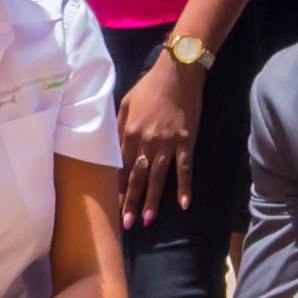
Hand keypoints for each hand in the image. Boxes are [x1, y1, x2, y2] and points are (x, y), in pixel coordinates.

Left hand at [117, 50, 203, 224]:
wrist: (178, 72)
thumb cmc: (149, 86)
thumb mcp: (125, 103)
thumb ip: (118, 126)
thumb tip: (111, 147)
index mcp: (129, 133)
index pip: (121, 167)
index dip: (117, 187)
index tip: (113, 205)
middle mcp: (146, 142)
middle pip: (137, 178)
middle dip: (131, 202)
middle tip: (126, 224)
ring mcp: (167, 144)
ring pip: (157, 178)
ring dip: (152, 201)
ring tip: (147, 221)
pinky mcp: (187, 142)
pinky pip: (185, 169)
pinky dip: (185, 187)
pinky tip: (184, 204)